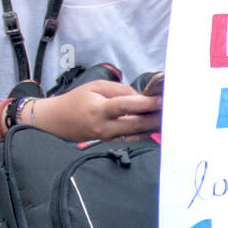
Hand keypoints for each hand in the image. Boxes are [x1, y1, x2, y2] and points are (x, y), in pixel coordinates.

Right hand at [35, 81, 161, 141]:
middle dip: (154, 117)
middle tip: (169, 110)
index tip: (160, 99)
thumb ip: (118, 90)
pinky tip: (154, 128)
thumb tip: (138, 96)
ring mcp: (107, 136)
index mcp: (99, 109)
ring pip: (135, 134)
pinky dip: (144, 134)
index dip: (145, 103)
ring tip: (166, 119)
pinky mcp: (108, 141)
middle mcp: (104, 126)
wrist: (57, 120)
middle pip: (135, 124)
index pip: (126, 106)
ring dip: (152, 127)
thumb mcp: (94, 86)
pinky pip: (130, 139)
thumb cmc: (75, 100)